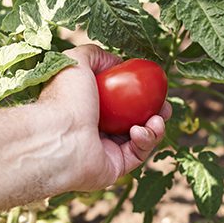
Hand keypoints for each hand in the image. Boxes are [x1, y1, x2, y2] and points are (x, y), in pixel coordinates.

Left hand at [38, 45, 170, 190]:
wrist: (58, 138)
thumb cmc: (64, 99)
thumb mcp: (75, 62)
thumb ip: (94, 54)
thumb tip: (115, 62)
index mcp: (87, 107)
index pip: (118, 101)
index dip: (139, 94)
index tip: (154, 87)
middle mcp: (95, 129)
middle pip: (133, 120)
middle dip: (154, 113)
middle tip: (164, 107)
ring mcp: (104, 150)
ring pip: (139, 138)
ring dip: (154, 127)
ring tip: (157, 119)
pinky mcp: (113, 168)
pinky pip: (137, 154)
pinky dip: (144, 141)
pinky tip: (139, 131)